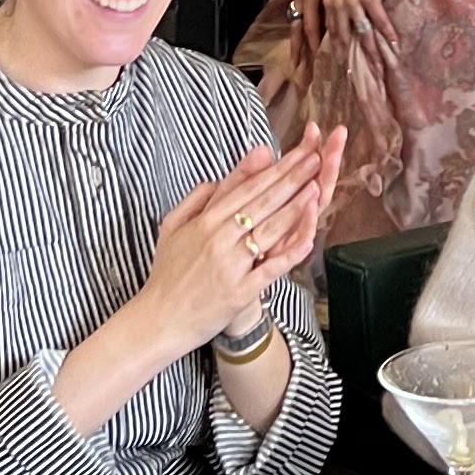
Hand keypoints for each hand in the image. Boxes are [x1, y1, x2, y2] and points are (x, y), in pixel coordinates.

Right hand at [137, 131, 342, 366]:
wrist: (157, 321)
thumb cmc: (167, 275)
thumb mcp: (172, 228)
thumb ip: (195, 199)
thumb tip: (217, 176)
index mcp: (204, 221)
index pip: (246, 189)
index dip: (274, 170)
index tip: (297, 153)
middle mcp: (218, 239)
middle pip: (261, 203)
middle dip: (291, 179)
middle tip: (315, 159)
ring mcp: (229, 266)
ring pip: (268, 231)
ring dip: (295, 209)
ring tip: (317, 188)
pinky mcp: (238, 293)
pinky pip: (268, 270)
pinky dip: (288, 255)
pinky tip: (307, 241)